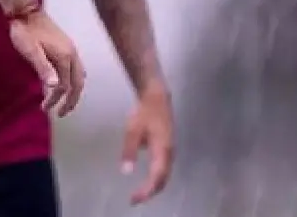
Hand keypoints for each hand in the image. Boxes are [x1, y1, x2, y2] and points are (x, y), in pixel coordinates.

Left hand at [8, 10, 84, 116]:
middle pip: (77, 83)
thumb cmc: (25, 31)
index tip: (45, 109)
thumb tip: (54, 87)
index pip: (64, 86)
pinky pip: (75, 68)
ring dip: (73, 91)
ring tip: (65, 102)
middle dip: (71, 100)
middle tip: (62, 113)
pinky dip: (72, 80)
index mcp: (65, 57)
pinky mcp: (66, 46)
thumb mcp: (31, 51)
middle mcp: (72, 54)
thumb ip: (43, 68)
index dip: (56, 99)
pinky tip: (65, 82)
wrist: (25, 11)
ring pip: (78, 76)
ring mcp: (71, 49)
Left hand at [121, 84, 173, 203]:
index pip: (156, 177)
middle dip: (150, 192)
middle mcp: (169, 153)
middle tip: (135, 199)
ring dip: (154, 186)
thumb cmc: (144, 113)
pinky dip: (156, 178)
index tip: (134, 199)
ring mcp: (170, 151)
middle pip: (163, 179)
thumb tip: (126, 172)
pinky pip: (163, 168)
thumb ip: (129, 151)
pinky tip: (147, 181)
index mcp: (162, 150)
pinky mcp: (167, 148)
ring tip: (140, 193)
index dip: (147, 190)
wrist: (157, 97)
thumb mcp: (132, 131)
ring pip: (164, 175)